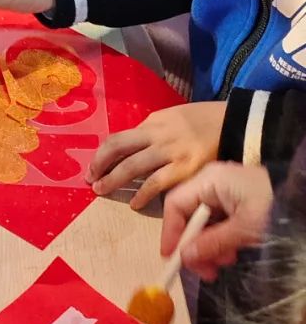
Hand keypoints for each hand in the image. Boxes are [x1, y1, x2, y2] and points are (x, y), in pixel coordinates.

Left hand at [88, 101, 227, 209]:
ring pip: (133, 166)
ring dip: (114, 180)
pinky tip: (136, 204)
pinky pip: (157, 183)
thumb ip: (153, 132)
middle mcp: (157, 134)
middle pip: (118, 148)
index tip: (93, 167)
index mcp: (152, 122)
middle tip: (90, 181)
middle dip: (100, 165)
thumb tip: (134, 147)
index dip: (102, 154)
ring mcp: (170, 151)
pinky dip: (143, 194)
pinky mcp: (185, 168)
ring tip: (102, 191)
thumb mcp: (172, 119)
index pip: (119, 138)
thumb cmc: (203, 123)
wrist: (234, 123)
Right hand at [161, 164, 273, 280]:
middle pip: (189, 215)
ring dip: (210, 246)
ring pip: (203, 223)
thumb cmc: (271, 208)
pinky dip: (221, 241)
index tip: (172, 259)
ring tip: (226, 262)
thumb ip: (212, 243)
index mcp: (208, 181)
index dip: (171, 232)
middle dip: (195, 245)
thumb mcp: (242, 229)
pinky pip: (217, 223)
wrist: (304, 201)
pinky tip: (232, 253)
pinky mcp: (235, 202)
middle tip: (206, 272)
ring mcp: (224, 192)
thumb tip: (184, 257)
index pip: (175, 204)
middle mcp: (211, 184)